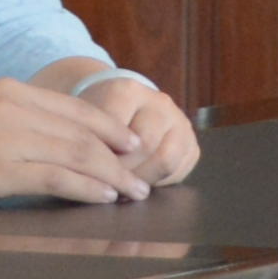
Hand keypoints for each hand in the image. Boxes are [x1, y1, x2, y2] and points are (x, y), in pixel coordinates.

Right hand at [0, 75, 176, 203]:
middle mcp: (14, 108)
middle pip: (83, 132)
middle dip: (119, 156)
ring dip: (111, 176)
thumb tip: (47, 140)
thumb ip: (10, 118)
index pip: (74, 108)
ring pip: (76, 155)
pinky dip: (86, 188)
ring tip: (133, 192)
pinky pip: (54, 178)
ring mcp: (6, 137)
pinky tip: (103, 197)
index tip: (132, 144)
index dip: (109, 128)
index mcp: (9, 90)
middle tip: (143, 173)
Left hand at [58, 67, 200, 184]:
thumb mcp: (86, 119)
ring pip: (165, 160)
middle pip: (144, 145)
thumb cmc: (99, 117)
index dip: (101, 155)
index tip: (88, 170)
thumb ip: (86, 139)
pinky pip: (179, 171)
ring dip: (142, 179)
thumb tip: (91, 176)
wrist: (123, 108)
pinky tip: (140, 183)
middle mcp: (159, 102)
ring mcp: (179, 122)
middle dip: (122, 171)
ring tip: (123, 189)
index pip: (115, 128)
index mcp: (127, 90)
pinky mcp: (192, 144)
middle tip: (105, 185)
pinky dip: (158, 183)